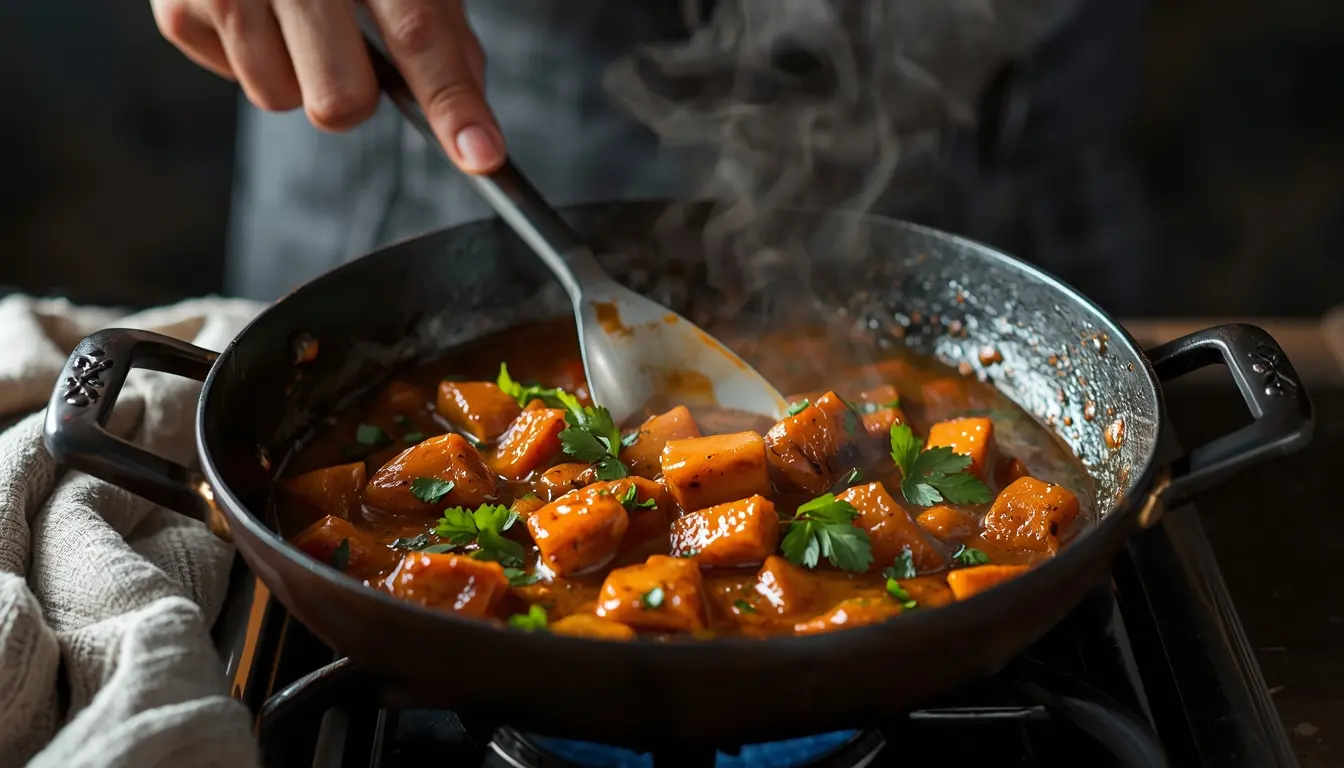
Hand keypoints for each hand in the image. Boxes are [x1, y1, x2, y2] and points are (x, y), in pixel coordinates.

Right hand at [151, 0, 503, 172]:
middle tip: (346, 47)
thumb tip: (468, 109)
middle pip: (340, 101)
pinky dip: (250, 56)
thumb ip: (440, 26)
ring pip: (279, 99)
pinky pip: (232, 79)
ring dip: (296, 74)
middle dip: (354, 93)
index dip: (453, 104)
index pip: (419, 35)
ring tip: (292, 14)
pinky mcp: (179, 6)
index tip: (482, 153)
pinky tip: (254, 7)